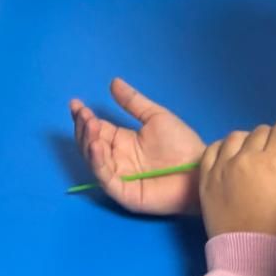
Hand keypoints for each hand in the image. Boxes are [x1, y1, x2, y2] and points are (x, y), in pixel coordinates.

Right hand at [70, 77, 205, 214]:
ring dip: (88, 142)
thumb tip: (113, 82)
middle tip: (85, 115)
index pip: (96, 129)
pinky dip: (98, 163)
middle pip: (90, 144)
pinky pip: (105, 178)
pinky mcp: (124, 193)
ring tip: (91, 125)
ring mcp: (119, 177)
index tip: (76, 104)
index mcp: (122, 141)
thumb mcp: (156, 117)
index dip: (84, 117)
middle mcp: (116, 158)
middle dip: (84, 128)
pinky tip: (97, 146)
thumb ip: (133, 102)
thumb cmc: (181, 144)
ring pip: (94, 160)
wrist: (199, 169)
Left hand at [199, 116, 275, 240]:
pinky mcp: (205, 178)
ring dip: (250, 140)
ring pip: (237, 136)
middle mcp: (246, 157)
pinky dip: (224, 147)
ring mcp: (222, 166)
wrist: (250, 260)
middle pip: (262, 131)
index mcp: (275, 162)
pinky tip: (232, 157)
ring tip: (256, 154)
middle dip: (275, 136)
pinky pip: (213, 148)